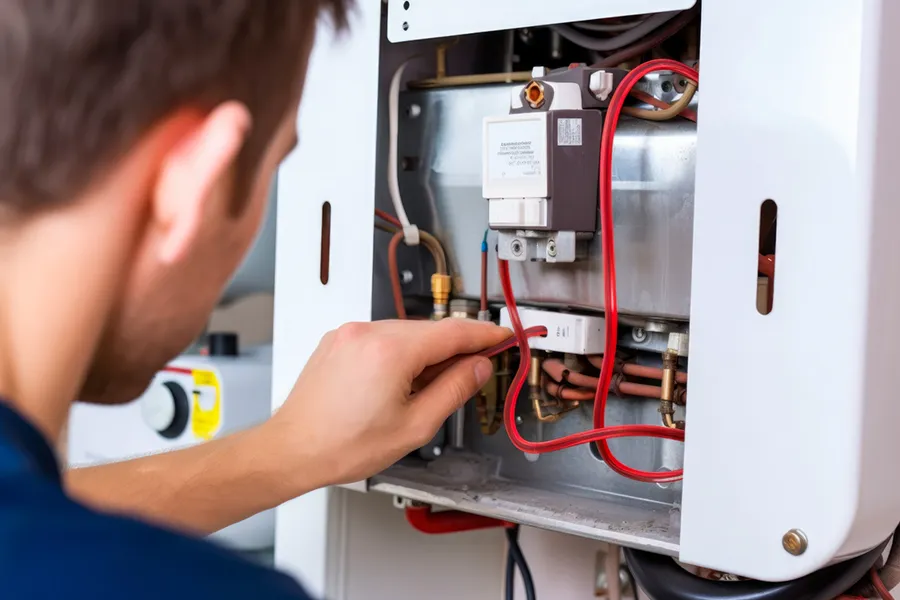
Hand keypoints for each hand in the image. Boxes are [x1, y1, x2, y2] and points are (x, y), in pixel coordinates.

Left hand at [266, 319, 511, 489]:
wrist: (293, 449)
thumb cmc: (343, 445)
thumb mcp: (414, 426)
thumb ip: (453, 390)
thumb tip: (478, 367)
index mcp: (391, 351)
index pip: (454, 332)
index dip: (485, 334)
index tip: (504, 337)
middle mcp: (368, 332)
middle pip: (430, 332)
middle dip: (455, 349)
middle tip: (473, 372)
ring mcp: (350, 333)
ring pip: (406, 334)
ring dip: (425, 353)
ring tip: (424, 392)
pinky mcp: (338, 340)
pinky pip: (381, 337)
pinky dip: (398, 353)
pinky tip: (398, 382)